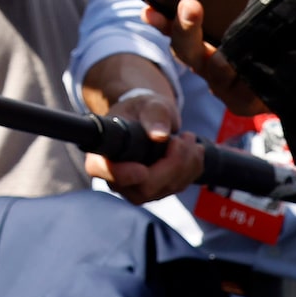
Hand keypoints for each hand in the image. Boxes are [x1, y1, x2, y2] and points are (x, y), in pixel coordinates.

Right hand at [81, 65, 205, 202]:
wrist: (149, 119)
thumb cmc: (142, 110)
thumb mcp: (148, 104)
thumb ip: (154, 115)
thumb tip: (160, 135)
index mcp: (102, 153)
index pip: (102, 170)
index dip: (122, 174)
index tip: (142, 170)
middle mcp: (116, 178)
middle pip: (145, 187)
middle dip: (173, 163)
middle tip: (184, 137)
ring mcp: (137, 189)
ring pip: (166, 188)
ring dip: (187, 162)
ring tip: (188, 137)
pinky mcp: (156, 192)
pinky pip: (179, 186)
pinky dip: (193, 167)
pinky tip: (193, 150)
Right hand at [138, 0, 270, 117]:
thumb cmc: (272, 22)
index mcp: (201, 30)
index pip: (171, 21)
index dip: (157, 14)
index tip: (147, 3)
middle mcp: (206, 56)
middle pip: (182, 45)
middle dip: (180, 26)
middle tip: (188, 4)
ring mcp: (223, 80)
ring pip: (206, 66)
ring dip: (209, 48)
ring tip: (215, 28)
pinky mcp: (244, 98)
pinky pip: (237, 90)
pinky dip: (239, 74)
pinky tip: (243, 60)